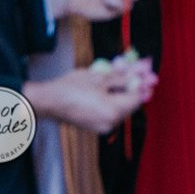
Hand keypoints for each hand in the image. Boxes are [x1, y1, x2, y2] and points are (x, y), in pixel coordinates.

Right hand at [23, 65, 154, 133]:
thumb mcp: (99, 77)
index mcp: (113, 111)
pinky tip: (113, 84)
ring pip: (121, 105)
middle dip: (135, 84)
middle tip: (140, 68)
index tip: (148, 69)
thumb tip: (139, 74)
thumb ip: (122, 77)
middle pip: (130, 102)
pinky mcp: (94, 124)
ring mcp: (102, 125)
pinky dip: (114, 97)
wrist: (46, 102)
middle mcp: (110, 122)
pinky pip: (110, 109)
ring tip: (126, 72)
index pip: (137, 97)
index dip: (143, 82)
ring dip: (125, 89)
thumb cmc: (71, 88)